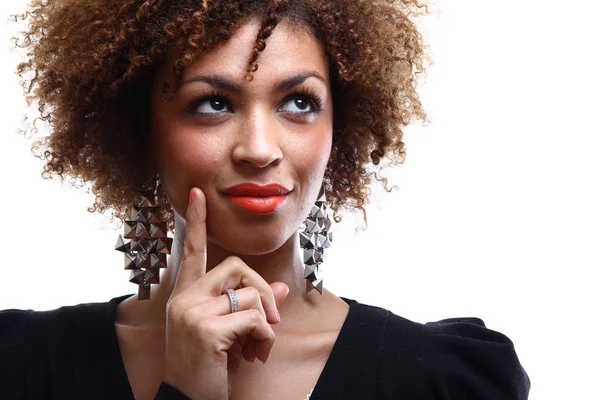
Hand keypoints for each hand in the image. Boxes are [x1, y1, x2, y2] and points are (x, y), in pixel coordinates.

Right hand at [163, 188, 289, 399]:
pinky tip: (255, 355)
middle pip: (237, 266)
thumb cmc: (208, 367)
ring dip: (265, 323)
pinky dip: (265, 338)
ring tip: (257, 346)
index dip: (198, 222)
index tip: (197, 194)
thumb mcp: (229, 332)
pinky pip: (256, 318)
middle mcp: (183, 299)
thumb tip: (279, 286)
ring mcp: (192, 312)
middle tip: (271, 320)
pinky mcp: (206, 329)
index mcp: (184, 296)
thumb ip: (250, 306)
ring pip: (251, 294)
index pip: (192, 251)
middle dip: (263, 290)